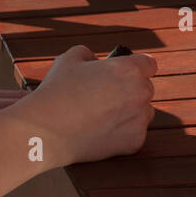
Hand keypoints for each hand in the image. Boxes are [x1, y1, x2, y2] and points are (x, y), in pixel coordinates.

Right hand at [8, 45, 156, 167]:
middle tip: (106, 95)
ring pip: (144, 111)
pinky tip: (101, 129)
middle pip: (146, 88)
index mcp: (128, 69)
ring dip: (130, 111)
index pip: (149, 64)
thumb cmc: (57, 91)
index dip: (136, 66)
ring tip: (103, 114)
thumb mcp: (70, 59)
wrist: (47, 130)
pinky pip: (135, 132)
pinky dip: (123, 132)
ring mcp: (139, 119)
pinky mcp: (135, 142)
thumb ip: (89, 54)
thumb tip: (96, 62)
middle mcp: (140, 93)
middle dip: (131, 90)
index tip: (125, 73)